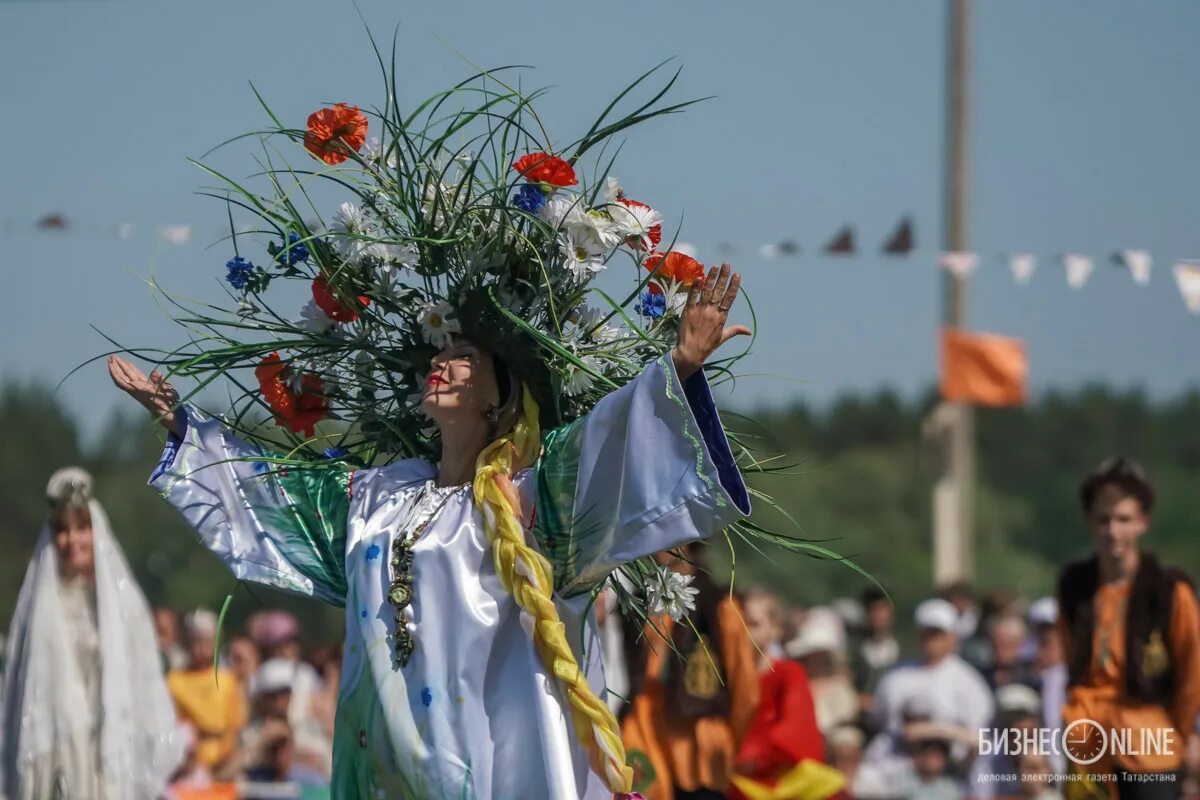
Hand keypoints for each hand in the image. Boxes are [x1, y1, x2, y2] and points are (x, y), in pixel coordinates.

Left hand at [107, 355, 183, 436]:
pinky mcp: (142, 388)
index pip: (123, 380)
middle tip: (111, 356)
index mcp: (140, 389)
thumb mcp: (167, 392)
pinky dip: (127, 372)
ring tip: (115, 359)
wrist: (168, 413)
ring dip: (119, 368)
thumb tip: (156, 371)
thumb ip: (160, 382)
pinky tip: (126, 367)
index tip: (112, 362)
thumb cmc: (168, 402)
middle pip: (122, 377)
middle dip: (116, 367)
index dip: (116, 371)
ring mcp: (138, 389)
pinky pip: (130, 380)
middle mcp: (136, 389)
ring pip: (125, 378)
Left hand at [671, 263, 750, 379]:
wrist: (690, 352)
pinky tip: (699, 277)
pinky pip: (692, 296)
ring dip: (711, 277)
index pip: (730, 297)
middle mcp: (712, 311)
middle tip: (727, 264)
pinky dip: (695, 287)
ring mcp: (700, 309)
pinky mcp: (688, 310)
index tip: (737, 275)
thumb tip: (749, 331)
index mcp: (721, 316)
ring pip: (707, 290)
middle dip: (724, 276)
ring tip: (715, 266)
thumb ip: (735, 330)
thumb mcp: (723, 337)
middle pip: (719, 290)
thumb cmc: (707, 345)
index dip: (734, 285)